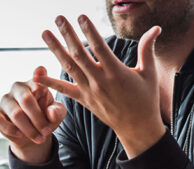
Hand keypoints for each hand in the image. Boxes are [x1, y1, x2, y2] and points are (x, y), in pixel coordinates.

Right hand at [0, 67, 66, 163]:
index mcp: (35, 83)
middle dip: (38, 119)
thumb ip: (57, 112)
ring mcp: (5, 99)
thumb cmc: (46, 118)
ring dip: (29, 129)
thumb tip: (51, 112)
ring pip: (16, 114)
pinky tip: (21, 135)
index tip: (41, 86)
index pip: (37, 76)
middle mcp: (18, 87)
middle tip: (46, 131)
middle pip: (26, 100)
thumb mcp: (57, 115)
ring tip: (39, 138)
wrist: (32, 134)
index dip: (39, 76)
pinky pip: (1, 121)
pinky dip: (13, 131)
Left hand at [35, 15, 164, 157]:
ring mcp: (90, 91)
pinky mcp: (84, 100)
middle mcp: (100, 81)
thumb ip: (147, 49)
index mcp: (117, 72)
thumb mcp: (149, 73)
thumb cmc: (146, 99)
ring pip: (69, 67)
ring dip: (56, 49)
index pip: (100, 47)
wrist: (137, 127)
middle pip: (80, 54)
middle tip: (58, 18)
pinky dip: (50, 82)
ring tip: (45, 34)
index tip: (80, 16)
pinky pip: (64, 90)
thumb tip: (156, 28)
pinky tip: (37, 75)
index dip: (89, 31)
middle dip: (68, 34)